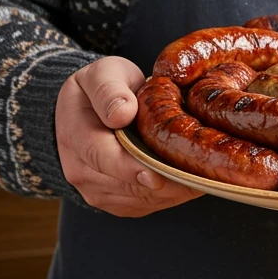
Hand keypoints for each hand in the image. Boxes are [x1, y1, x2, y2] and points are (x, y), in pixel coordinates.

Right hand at [56, 56, 200, 217]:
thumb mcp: (103, 73)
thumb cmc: (103, 86)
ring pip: (138, 199)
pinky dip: (170, 197)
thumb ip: (109, 91)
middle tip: (200, 175)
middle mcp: (80, 170)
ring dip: (171, 192)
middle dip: (164, 183)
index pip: (102, 157)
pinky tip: (191, 181)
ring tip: (203, 176)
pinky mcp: (114, 200)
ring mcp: (96, 189)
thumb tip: (122, 114)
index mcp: (75, 135)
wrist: (91, 107)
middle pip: (125, 185)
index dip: (130, 169)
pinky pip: (144, 205)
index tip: (157, 176)